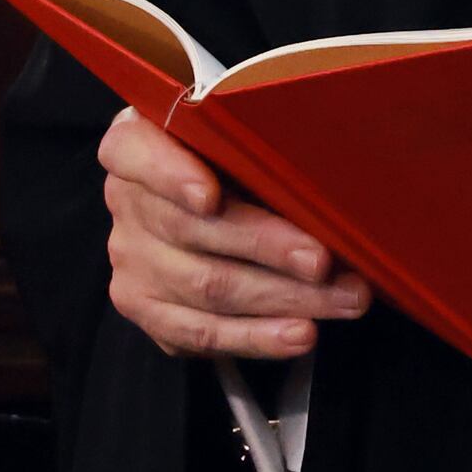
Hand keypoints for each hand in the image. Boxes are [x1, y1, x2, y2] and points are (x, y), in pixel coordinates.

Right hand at [101, 106, 374, 358]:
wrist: (208, 204)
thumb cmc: (242, 157)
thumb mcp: (248, 134)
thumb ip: (267, 143)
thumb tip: (335, 170)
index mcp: (138, 143)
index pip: (133, 152)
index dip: (170, 175)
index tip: (210, 198)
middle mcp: (128, 202)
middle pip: (190, 229)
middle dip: (267, 247)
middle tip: (324, 261)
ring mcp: (133, 259)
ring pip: (206, 286)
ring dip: (282, 297)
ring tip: (344, 299)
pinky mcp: (148, 308)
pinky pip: (201, 332)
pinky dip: (257, 336)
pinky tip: (301, 335)